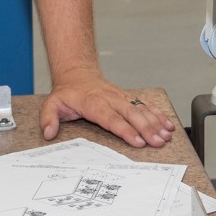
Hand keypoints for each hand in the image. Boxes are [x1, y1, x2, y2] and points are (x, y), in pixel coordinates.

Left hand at [39, 72, 175, 148]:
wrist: (77, 74)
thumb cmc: (67, 93)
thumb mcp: (52, 104)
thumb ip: (48, 118)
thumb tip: (48, 132)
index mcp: (93, 103)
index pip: (111, 118)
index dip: (125, 130)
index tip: (137, 141)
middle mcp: (110, 99)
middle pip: (131, 114)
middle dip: (146, 128)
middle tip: (158, 141)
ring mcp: (121, 97)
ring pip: (141, 109)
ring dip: (155, 122)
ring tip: (166, 135)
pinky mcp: (127, 97)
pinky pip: (145, 105)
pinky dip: (157, 114)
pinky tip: (167, 124)